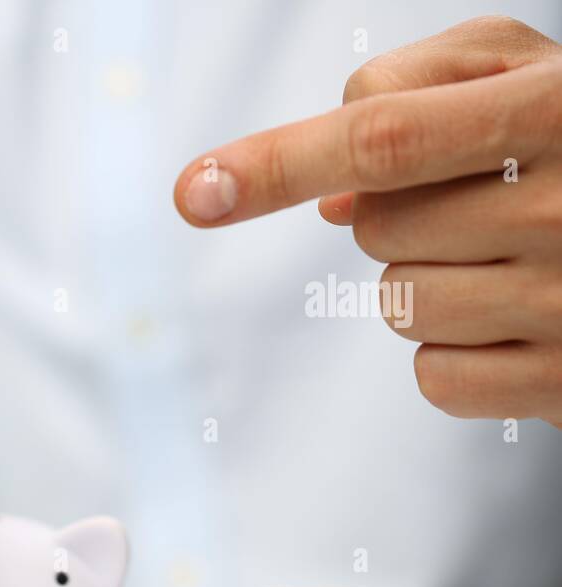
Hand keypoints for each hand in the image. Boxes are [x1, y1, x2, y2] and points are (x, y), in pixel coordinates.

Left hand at [173, 16, 561, 424]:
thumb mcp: (526, 72)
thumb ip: (419, 92)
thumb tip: (328, 198)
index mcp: (557, 110)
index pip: (384, 139)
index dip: (280, 164)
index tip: (196, 192)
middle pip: (376, 228)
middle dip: (399, 212)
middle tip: (484, 197)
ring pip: (398, 304)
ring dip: (427, 279)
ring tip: (509, 255)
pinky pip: (436, 377)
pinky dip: (455, 350)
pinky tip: (515, 316)